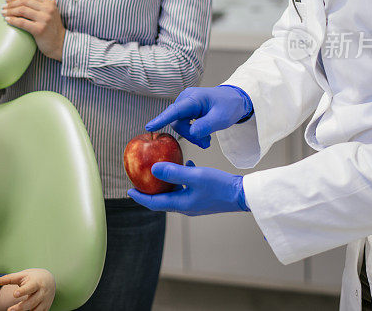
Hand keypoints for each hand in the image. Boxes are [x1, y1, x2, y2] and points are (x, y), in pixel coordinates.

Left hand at [0, 268, 55, 310]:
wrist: (49, 279)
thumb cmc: (33, 277)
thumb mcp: (22, 275)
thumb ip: (8, 279)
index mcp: (36, 282)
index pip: (30, 287)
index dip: (23, 291)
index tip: (15, 294)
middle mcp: (42, 292)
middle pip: (31, 302)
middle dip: (21, 307)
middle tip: (9, 310)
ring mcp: (45, 300)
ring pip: (35, 310)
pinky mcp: (46, 307)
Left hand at [2, 0, 65, 60]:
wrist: (60, 43)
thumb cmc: (52, 27)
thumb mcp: (49, 10)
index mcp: (50, 2)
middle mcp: (48, 9)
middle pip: (24, 1)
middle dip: (11, 3)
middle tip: (3, 6)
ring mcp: (45, 19)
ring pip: (22, 10)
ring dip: (10, 11)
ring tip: (3, 12)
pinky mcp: (40, 29)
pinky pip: (22, 22)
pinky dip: (13, 20)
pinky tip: (7, 20)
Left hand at [127, 160, 248, 215]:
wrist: (243, 194)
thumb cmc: (220, 186)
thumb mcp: (195, 176)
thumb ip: (174, 172)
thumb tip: (153, 169)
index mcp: (182, 204)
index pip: (154, 203)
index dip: (140, 197)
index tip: (129, 190)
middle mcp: (186, 206)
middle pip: (162, 200)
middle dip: (150, 191)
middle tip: (140, 180)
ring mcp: (195, 203)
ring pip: (175, 193)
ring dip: (166, 184)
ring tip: (160, 171)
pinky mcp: (203, 198)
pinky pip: (187, 188)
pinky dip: (182, 178)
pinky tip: (187, 165)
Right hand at [145, 86, 252, 147]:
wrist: (235, 100)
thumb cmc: (229, 106)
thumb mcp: (222, 118)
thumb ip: (206, 125)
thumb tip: (192, 133)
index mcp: (194, 98)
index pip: (175, 110)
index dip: (161, 119)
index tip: (149, 127)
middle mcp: (186, 99)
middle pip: (177, 122)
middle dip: (189, 135)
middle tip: (205, 144)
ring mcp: (185, 104)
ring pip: (180, 125)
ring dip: (192, 136)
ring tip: (207, 141)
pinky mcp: (187, 110)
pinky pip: (184, 124)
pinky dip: (193, 133)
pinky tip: (204, 136)